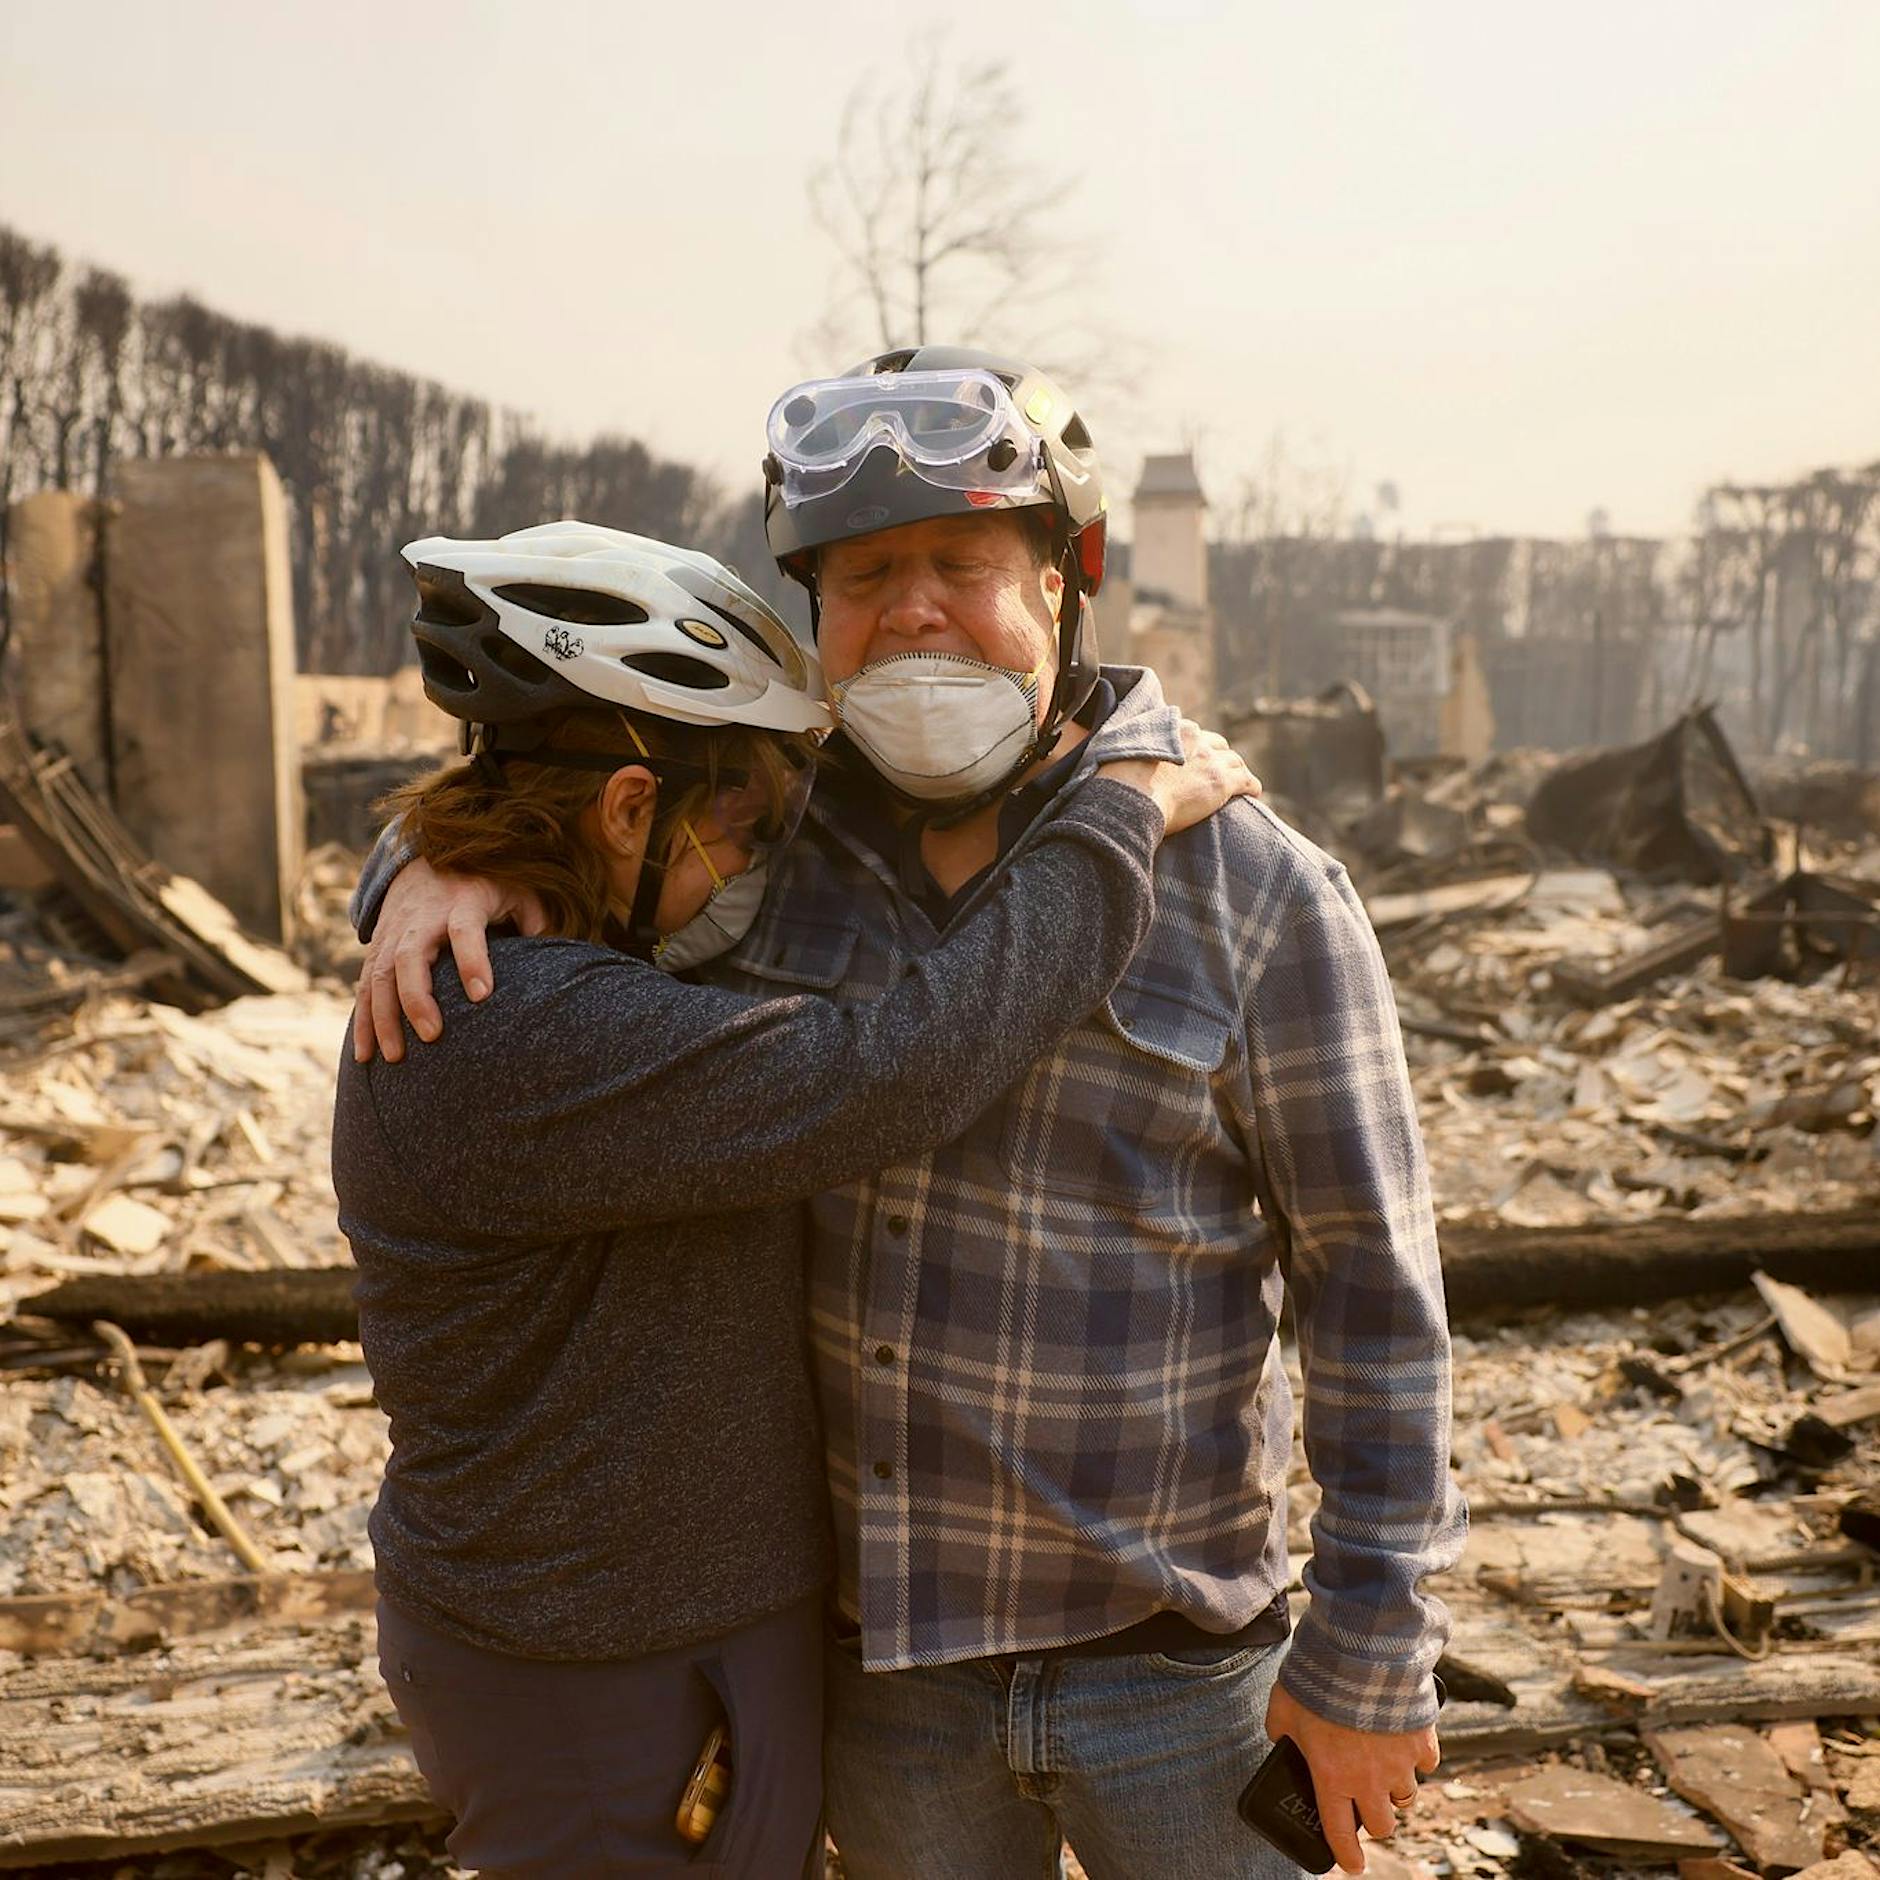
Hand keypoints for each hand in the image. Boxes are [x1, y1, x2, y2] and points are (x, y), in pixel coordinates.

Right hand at [351, 859, 546, 1063]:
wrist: (424, 861)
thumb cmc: (482, 884)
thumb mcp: (514, 890)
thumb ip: (533, 918)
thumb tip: (550, 950)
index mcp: (461, 903)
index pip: (465, 931)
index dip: (472, 961)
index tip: (482, 995)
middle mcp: (421, 919)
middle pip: (410, 958)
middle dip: (417, 998)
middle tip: (433, 1036)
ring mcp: (393, 934)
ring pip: (380, 977)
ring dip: (383, 1019)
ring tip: (396, 1058)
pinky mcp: (377, 948)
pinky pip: (365, 987)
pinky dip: (363, 1022)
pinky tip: (366, 1056)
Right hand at [1097, 718, 1261, 837]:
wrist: (1129, 797)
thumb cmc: (1116, 781)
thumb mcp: (1119, 750)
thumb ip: (1128, 744)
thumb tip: (1120, 755)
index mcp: (1172, 728)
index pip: (1193, 733)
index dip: (1194, 748)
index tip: (1191, 760)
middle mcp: (1195, 738)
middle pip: (1217, 744)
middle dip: (1219, 757)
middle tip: (1216, 772)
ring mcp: (1210, 760)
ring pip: (1235, 761)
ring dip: (1236, 771)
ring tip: (1238, 784)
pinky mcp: (1222, 782)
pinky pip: (1247, 781)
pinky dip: (1252, 787)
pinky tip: (1253, 795)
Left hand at [1265, 1682, 1439, 1874]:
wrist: (1360, 1653)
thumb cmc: (1315, 1681)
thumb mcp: (1281, 1708)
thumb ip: (1280, 1732)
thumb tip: (1281, 1740)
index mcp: (1332, 1778)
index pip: (1339, 1832)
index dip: (1346, 1855)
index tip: (1352, 1863)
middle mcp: (1369, 1780)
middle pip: (1382, 1825)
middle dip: (1374, 1820)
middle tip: (1365, 1803)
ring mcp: (1399, 1764)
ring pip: (1405, 1798)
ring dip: (1394, 1789)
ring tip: (1383, 1768)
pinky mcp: (1422, 1742)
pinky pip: (1425, 1764)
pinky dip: (1416, 1758)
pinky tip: (1403, 1740)